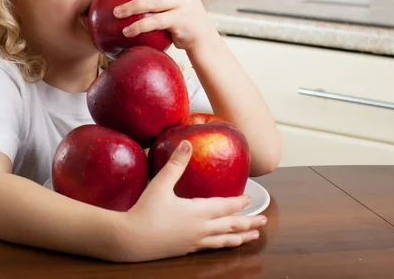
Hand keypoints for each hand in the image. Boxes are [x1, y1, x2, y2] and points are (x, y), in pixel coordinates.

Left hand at [111, 0, 216, 52]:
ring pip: (150, 2)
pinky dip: (138, 26)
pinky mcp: (180, 19)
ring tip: (115, 13)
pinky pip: (154, 22)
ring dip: (130, 7)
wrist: (202, 38)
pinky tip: (126, 31)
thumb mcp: (174, 1)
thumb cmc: (181, 20)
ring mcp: (182, 3)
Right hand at [115, 140, 266, 262]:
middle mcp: (199, 229)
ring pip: (223, 241)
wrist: (130, 240)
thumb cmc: (145, 211)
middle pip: (229, 226)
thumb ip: (176, 164)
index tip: (250, 200)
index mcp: (196, 212)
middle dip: (247, 223)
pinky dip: (222, 245)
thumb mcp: (160, 184)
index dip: (238, 203)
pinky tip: (222, 244)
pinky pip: (210, 248)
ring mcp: (193, 241)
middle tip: (263, 222)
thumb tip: (187, 144)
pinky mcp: (185, 249)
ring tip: (252, 238)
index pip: (224, 206)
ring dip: (239, 238)